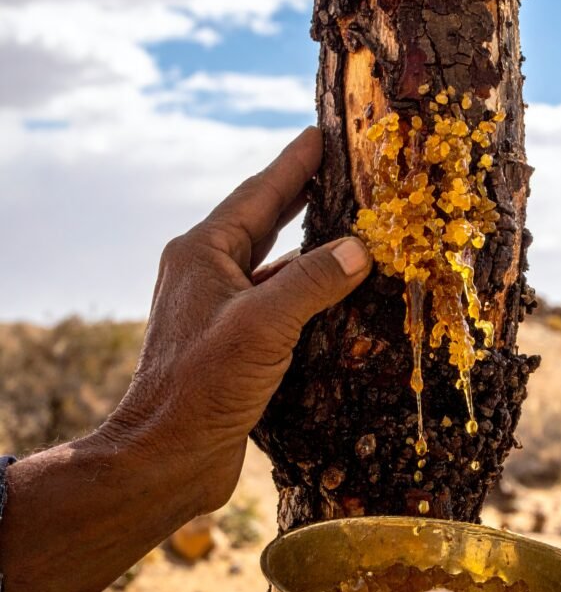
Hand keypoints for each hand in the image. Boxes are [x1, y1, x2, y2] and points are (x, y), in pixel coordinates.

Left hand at [101, 127, 370, 515]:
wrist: (166, 455)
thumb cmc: (203, 386)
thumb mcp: (263, 325)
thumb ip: (312, 282)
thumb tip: (362, 248)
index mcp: (204, 254)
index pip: (258, 195)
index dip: (293, 164)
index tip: (322, 135)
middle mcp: (208, 275)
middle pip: (264, 224)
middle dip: (302, 197)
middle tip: (339, 172)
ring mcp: (219, 311)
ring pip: (273, 267)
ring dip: (309, 250)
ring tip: (349, 229)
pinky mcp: (233, 346)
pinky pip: (278, 304)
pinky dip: (307, 294)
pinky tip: (335, 297)